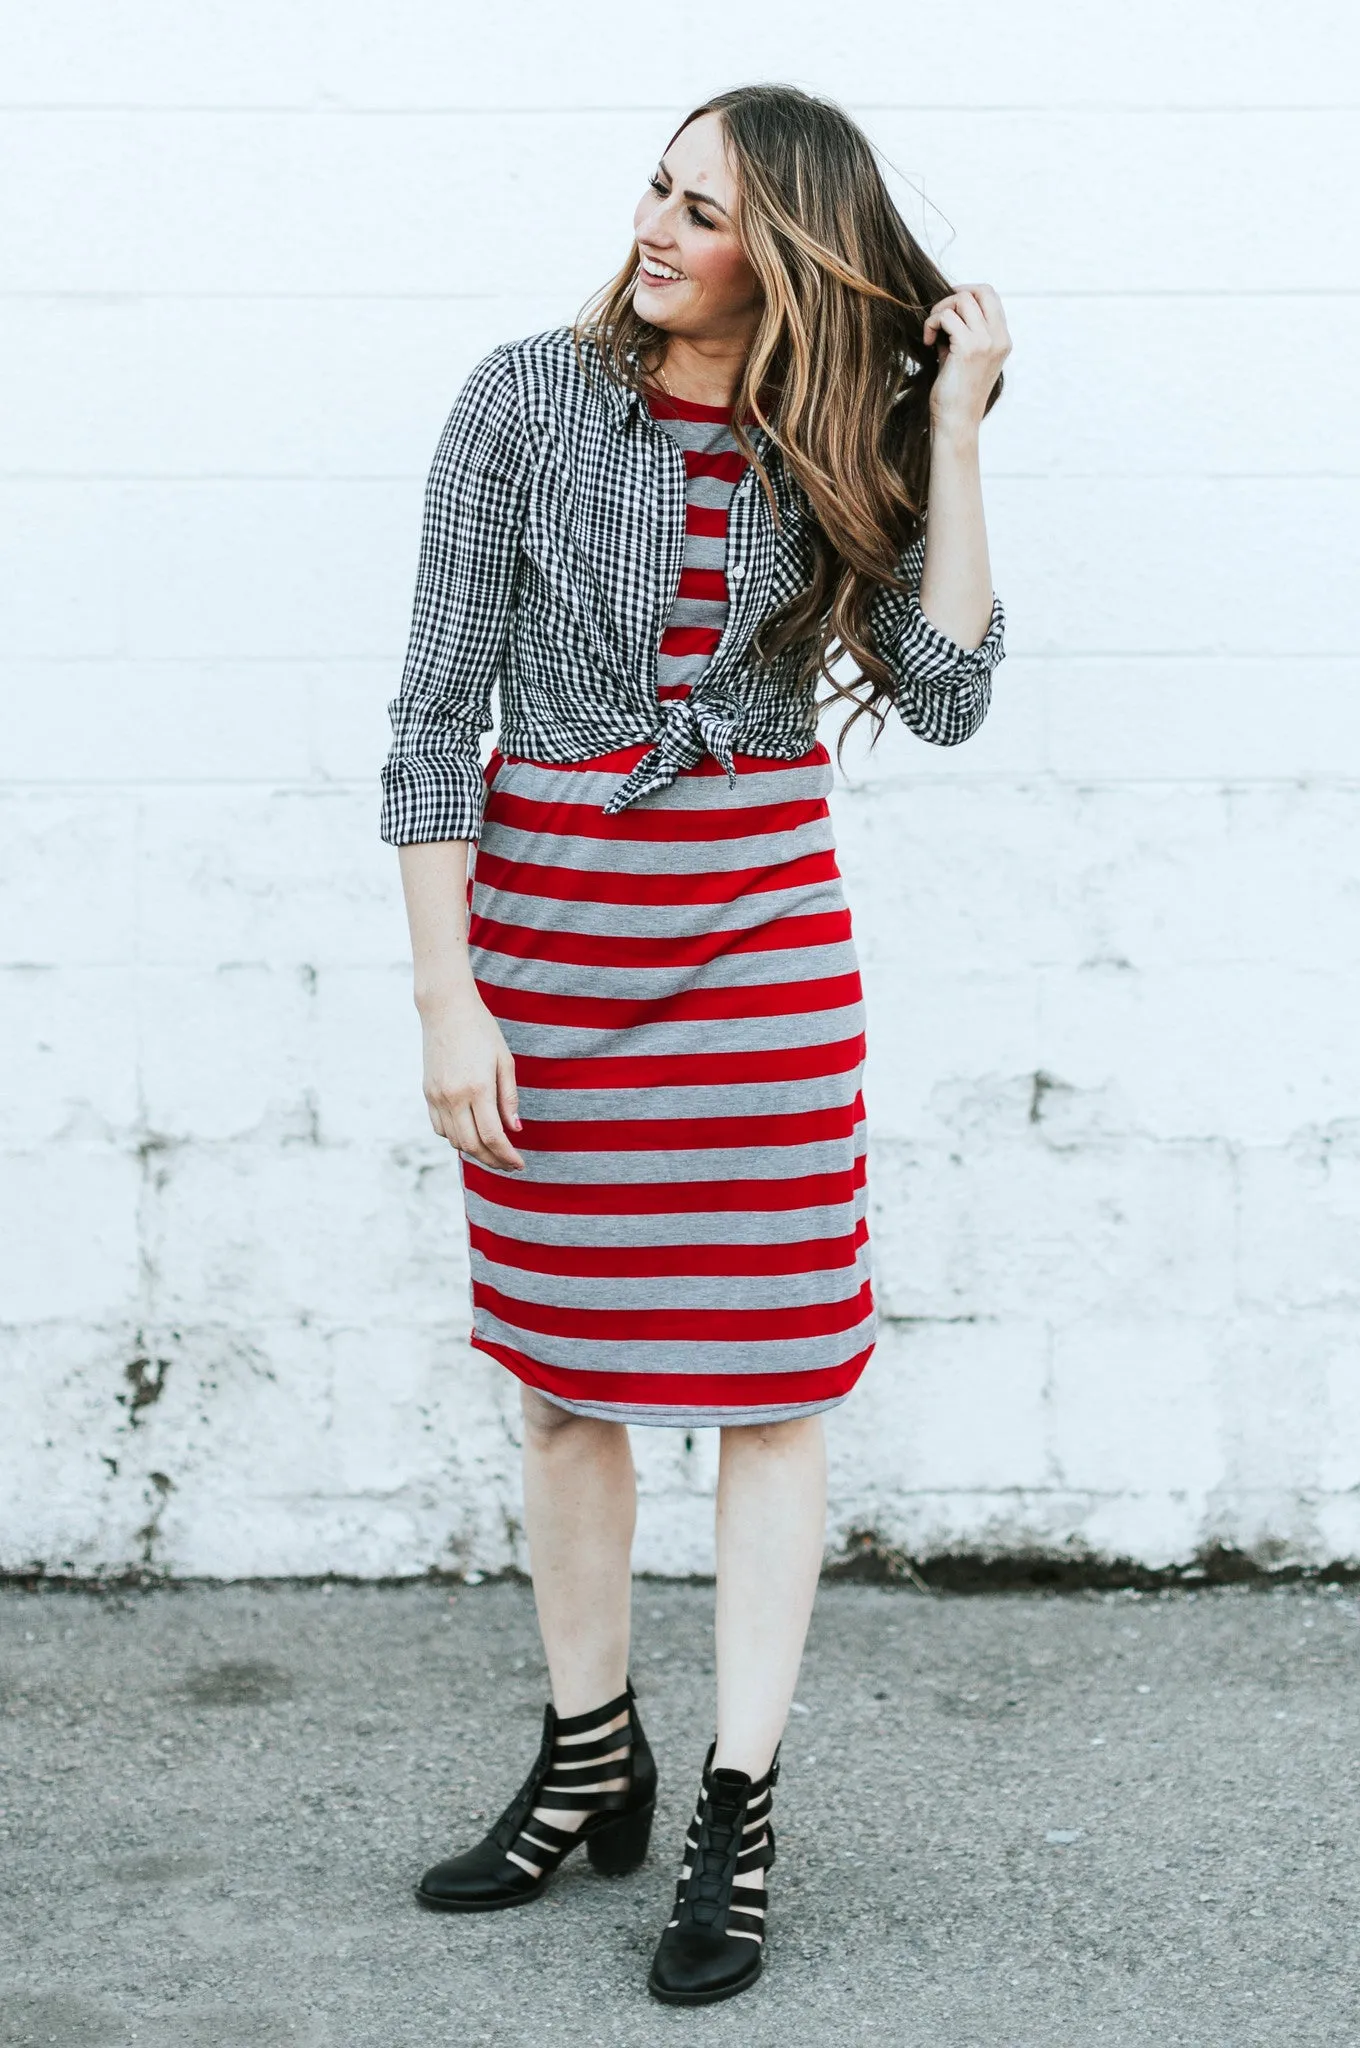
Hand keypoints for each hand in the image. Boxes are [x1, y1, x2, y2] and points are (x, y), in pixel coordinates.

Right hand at [419, 984, 524, 1172]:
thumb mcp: (504, 1061)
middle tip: (508, 1164)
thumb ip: (509, 1098)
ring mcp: (437, 1096)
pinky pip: (439, 1127)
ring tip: (492, 1151)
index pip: (493, 1136)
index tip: (519, 1164)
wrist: (446, 1009)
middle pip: (472, 1145)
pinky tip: (470, 1134)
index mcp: (478, 1088)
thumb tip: (515, 1130)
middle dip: (492, 1160)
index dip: (507, 1156)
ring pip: (454, 1140)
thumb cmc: (481, 1031)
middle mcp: (454, 1096)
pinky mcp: (427, 1093)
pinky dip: (455, 1137)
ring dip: (474, 1151)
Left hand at [923, 283, 1010, 434]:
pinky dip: (932, 323)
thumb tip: (946, 308)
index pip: (990, 296)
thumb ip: (963, 332)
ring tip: (931, 332)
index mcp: (1002, 339)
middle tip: (938, 316)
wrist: (956, 422)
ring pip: (962, 300)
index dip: (967, 292)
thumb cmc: (956, 395)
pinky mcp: (968, 348)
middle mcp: (999, 338)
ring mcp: (986, 342)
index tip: (947, 307)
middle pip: (980, 290)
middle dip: (953, 296)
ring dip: (939, 310)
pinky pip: (946, 316)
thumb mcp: (964, 357)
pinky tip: (928, 342)